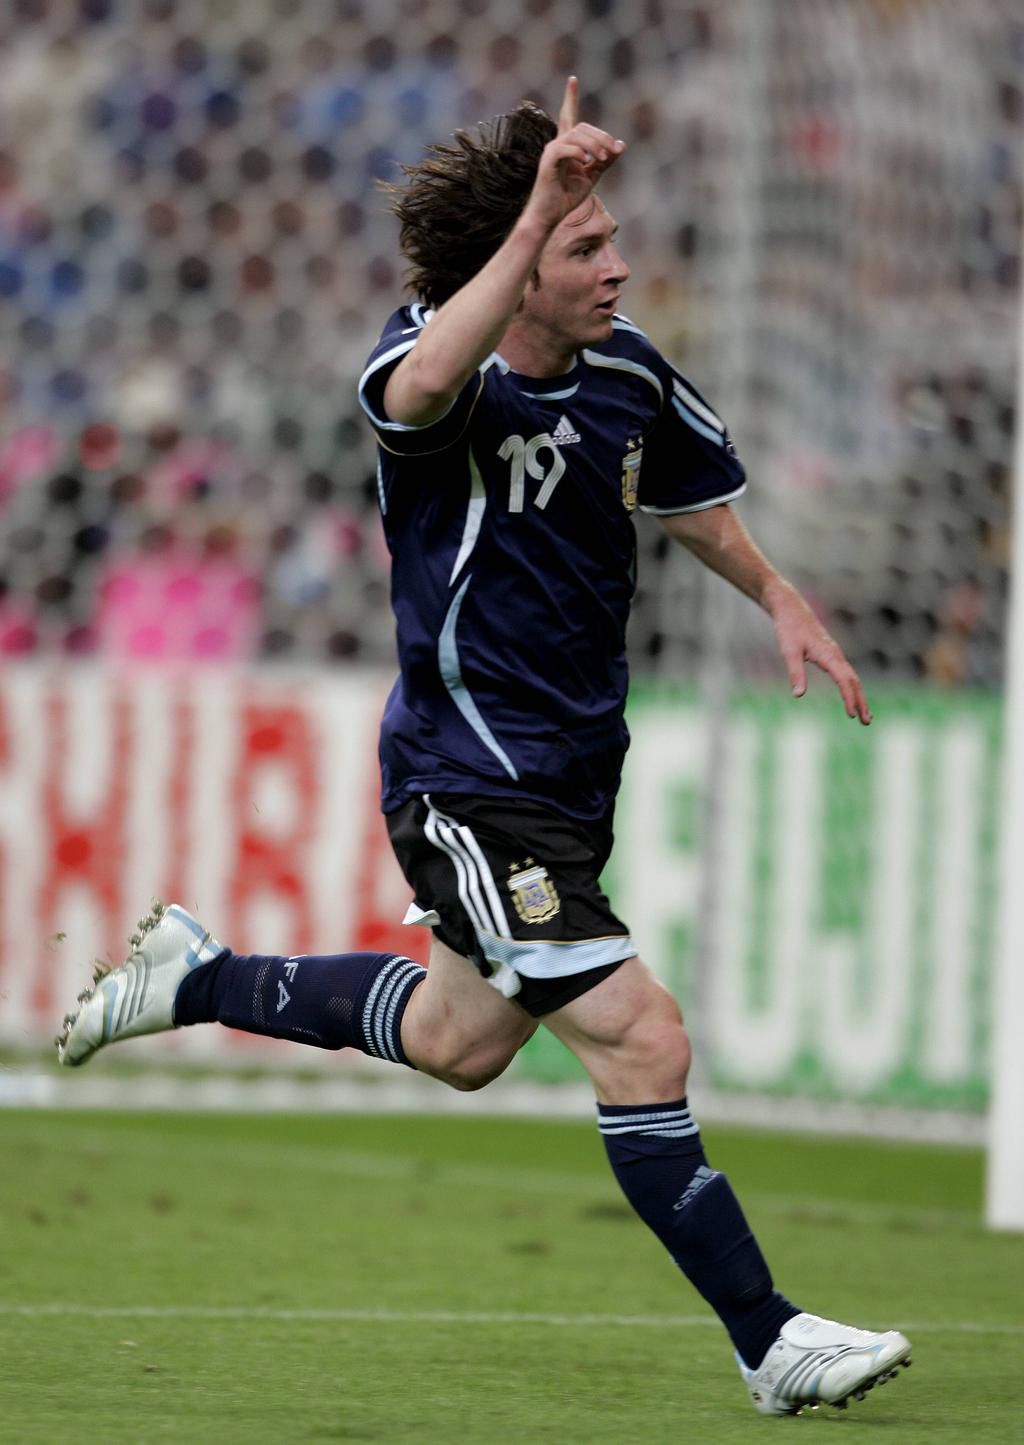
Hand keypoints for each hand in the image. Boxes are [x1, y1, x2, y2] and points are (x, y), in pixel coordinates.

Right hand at [522, 76, 624, 232]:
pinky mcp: (548, 162)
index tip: (573, 79)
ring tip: (603, 159)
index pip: (568, 115)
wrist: (549, 216)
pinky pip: (565, 148)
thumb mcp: (592, 176)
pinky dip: (578, 152)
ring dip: (595, 144)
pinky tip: (586, 161)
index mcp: (568, 146)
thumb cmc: (567, 197)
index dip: (570, 97)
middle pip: (582, 126)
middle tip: (612, 152)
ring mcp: (551, 151)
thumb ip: (605, 161)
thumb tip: (621, 145)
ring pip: (576, 135)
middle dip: (601, 136)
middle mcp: (557, 144)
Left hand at [766, 579, 871, 724]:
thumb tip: (798, 695)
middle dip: (861, 702)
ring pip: (852, 677)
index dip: (849, 698)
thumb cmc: (789, 629)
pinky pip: (846, 673)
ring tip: (864, 716)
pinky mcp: (831, 654)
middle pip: (854, 681)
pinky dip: (852, 687)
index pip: (844, 680)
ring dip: (859, 696)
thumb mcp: (789, 652)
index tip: (851, 715)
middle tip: (866, 722)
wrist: (791, 609)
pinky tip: (851, 696)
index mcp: (828, 655)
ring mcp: (835, 654)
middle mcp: (836, 655)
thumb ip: (795, 673)